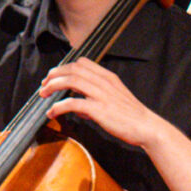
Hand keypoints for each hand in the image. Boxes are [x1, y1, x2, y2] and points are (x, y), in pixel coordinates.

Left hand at [40, 59, 159, 149]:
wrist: (147, 127)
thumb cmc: (132, 116)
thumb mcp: (115, 99)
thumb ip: (95, 98)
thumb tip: (78, 106)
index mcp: (108, 78)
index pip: (82, 63)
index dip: (64, 67)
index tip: (54, 76)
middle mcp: (104, 82)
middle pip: (73, 69)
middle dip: (54, 75)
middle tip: (44, 85)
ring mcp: (102, 95)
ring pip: (71, 81)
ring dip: (53, 86)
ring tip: (43, 94)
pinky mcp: (99, 110)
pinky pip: (73, 103)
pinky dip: (59, 106)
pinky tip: (52, 112)